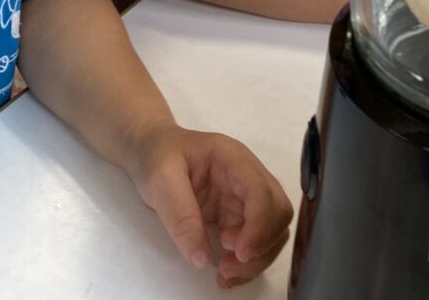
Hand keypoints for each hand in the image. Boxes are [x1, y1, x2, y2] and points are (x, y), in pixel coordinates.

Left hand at [125, 122, 292, 288]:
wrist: (150, 154)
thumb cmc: (157, 156)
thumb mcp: (160, 178)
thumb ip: (180, 215)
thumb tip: (201, 258)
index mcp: (232, 159)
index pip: (262, 191)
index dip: (259, 224)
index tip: (238, 252)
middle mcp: (246, 177)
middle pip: (278, 212)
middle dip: (261, 244)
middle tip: (227, 264)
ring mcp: (244, 198)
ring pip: (273, 231)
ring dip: (257, 259)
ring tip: (223, 272)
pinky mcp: (237, 217)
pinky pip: (255, 243)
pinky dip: (247, 264)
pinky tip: (225, 274)